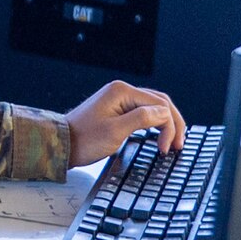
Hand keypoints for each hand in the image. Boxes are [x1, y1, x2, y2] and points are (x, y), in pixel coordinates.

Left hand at [65, 80, 186, 167]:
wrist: (61, 145)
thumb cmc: (83, 140)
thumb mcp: (115, 132)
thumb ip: (142, 119)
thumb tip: (164, 114)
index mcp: (122, 92)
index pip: (159, 105)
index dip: (169, 126)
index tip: (168, 147)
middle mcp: (121, 91)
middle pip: (159, 103)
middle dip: (172, 123)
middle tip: (179, 144)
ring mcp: (118, 100)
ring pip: (152, 108)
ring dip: (165, 123)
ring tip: (173, 142)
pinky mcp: (116, 110)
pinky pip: (142, 113)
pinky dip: (153, 124)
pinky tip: (159, 135)